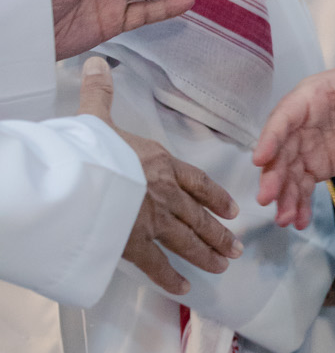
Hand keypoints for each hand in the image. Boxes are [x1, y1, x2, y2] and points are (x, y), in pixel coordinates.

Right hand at [79, 56, 241, 295]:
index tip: (232, 209)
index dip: (215, 196)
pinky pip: (158, 265)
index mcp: (160, 163)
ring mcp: (152, 220)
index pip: (197, 181)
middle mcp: (164, 192)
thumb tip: (95, 63)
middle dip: (219, 233)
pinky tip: (185, 288)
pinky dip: (172, 278)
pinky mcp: (135, 244)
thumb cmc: (89, 147)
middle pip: (199, 216)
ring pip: (188, 240)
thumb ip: (100, 94)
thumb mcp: (95, 117)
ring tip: (224, 265)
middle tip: (237, 248)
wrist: (79, 178)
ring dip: (207, 254)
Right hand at [254, 50, 334, 231]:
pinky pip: (301, 185)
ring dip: (283, 195)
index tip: (259, 158)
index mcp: (310, 97)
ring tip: (284, 219)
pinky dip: (298, 202)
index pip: (285, 116)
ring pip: (287, 172)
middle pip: (280, 150)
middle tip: (267, 199)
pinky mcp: (314, 166)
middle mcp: (300, 123)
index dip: (271, 136)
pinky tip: (298, 221)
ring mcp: (304, 147)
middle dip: (273, 174)